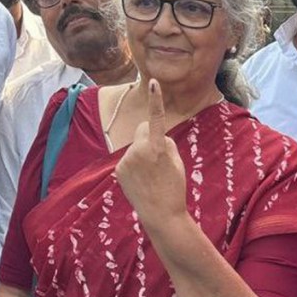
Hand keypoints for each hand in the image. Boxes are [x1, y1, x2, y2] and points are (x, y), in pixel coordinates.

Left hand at [115, 79, 187, 225]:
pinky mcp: (119, 169)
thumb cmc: (174, 188)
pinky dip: (135, 164)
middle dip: (149, 136)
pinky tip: (142, 180)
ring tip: (151, 174)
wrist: (161, 214)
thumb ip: (165, 143)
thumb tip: (154, 136)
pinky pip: (129, 158)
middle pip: (142, 129)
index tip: (153, 82)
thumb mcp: (177, 162)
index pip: (156, 118)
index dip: (156, 99)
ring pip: (136, 145)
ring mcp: (126, 160)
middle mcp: (138, 151)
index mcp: (157, 147)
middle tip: (160, 158)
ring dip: (143, 153)